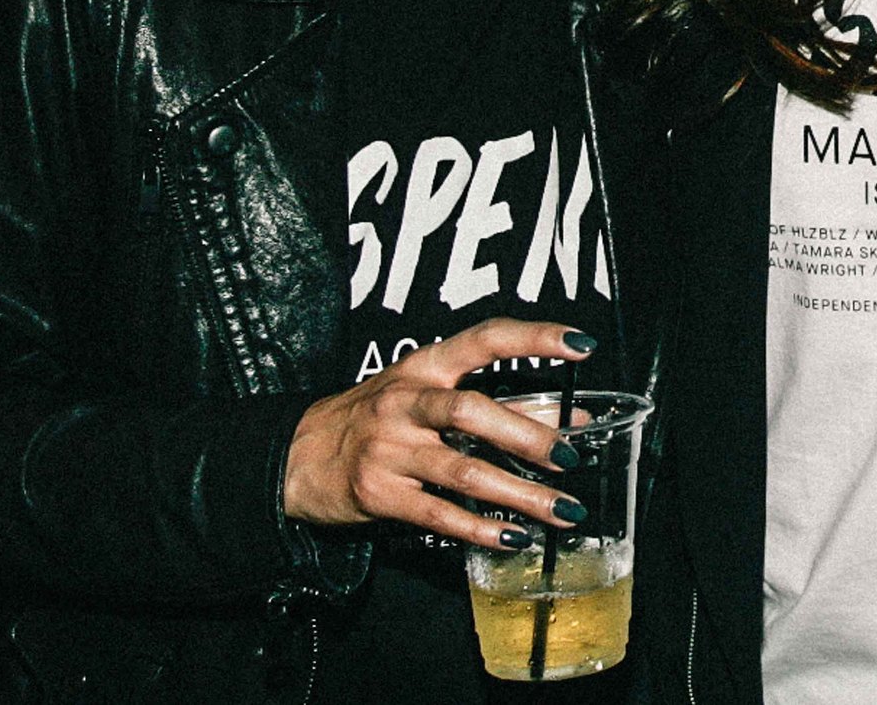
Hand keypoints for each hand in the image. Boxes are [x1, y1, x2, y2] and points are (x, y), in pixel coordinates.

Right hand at [282, 318, 594, 548]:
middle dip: (527, 435)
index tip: (580, 344)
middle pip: (471, 411)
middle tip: (570, 455)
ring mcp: (389, 450)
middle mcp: (405, 402)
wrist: (296, 455)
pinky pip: (438, 515)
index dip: (533, 338)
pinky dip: (480, 528)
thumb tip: (571, 417)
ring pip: (463, 471)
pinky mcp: (379, 494)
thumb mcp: (422, 392)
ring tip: (563, 509)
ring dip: (520, 493)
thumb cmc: (375, 418)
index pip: (484, 340)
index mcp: (423, 367)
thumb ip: (491, 400)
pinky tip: (514, 537)